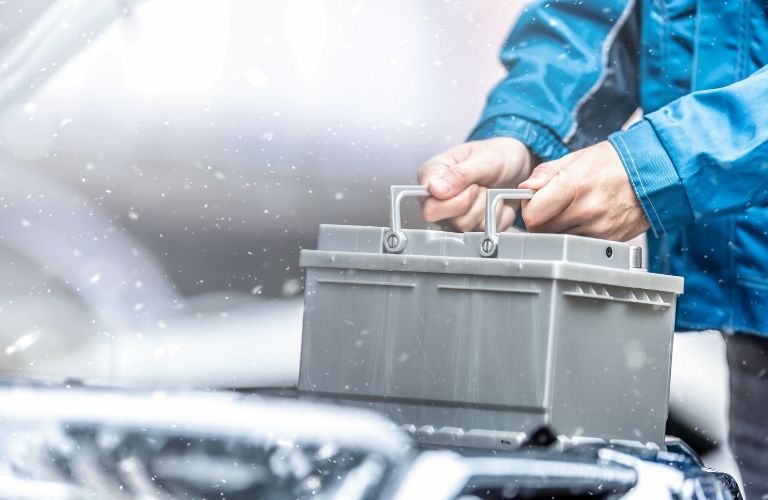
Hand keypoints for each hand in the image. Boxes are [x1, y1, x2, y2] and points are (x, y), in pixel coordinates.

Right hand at [417, 137, 532, 231]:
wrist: (517, 166)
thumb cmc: (498, 155)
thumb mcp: (484, 158)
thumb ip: (459, 174)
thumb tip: (434, 189)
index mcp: (433, 175)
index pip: (430, 206)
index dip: (456, 202)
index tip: (475, 186)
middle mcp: (438, 198)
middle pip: (450, 220)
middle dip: (476, 204)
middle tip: (485, 186)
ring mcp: (452, 214)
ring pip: (467, 227)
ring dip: (487, 209)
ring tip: (491, 190)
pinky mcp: (469, 225)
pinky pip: (484, 231)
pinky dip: (497, 217)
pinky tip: (496, 201)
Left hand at [519, 141, 649, 240]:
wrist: (656, 173)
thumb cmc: (615, 162)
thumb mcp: (577, 158)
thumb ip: (546, 174)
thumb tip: (525, 188)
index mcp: (574, 185)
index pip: (532, 215)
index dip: (528, 209)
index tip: (533, 202)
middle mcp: (586, 210)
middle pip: (542, 230)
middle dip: (541, 219)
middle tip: (552, 206)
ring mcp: (599, 229)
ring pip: (558, 239)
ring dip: (558, 228)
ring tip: (572, 210)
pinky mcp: (608, 241)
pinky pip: (578, 244)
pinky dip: (576, 235)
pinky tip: (586, 219)